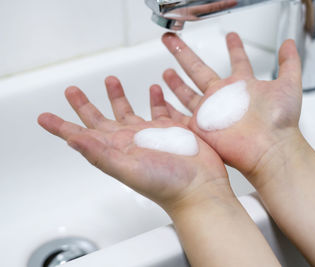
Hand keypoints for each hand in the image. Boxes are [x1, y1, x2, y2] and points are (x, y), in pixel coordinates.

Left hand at [38, 76, 228, 210]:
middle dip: (85, 104)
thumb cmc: (166, 185)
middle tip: (72, 90)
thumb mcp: (128, 169)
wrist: (200, 187)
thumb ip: (100, 154)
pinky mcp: (170, 129)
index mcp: (115, 149)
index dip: (62, 126)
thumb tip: (73, 140)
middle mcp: (129, 140)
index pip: (82, 135)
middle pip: (100, 119)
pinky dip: (155, 98)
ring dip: (118, 95)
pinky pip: (159, 109)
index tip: (44, 118)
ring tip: (111, 80)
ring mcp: (149, 133)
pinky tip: (154, 88)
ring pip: (128, 110)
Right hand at [161, 32, 302, 181]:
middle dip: (185, 55)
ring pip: (186, 93)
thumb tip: (290, 43)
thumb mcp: (289, 85)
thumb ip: (290, 62)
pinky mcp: (199, 128)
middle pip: (198, 71)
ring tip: (166, 71)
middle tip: (173, 41)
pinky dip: (166, 109)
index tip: (231, 36)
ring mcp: (210, 113)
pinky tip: (157, 99)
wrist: (270, 148)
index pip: (237, 61)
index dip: (234, 49)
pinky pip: (178, 118)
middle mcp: (223, 98)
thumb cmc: (280, 122)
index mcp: (242, 86)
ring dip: (175, 83)